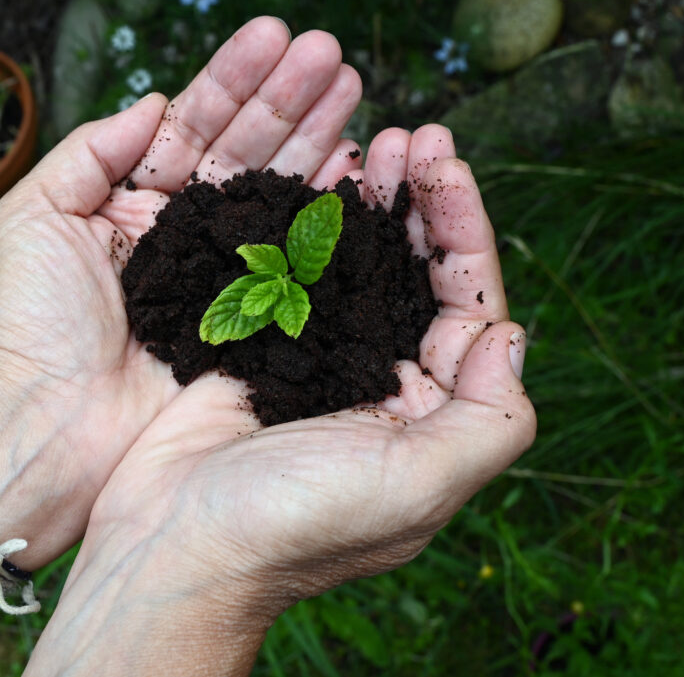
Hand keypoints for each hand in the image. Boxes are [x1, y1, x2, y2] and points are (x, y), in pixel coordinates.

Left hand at [0, 16, 363, 562]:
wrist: (50, 424)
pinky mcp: (251, 322)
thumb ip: (90, 150)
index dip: (235, 79)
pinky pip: (296, 259)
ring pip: (278, 193)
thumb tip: (154, 102)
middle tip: (333, 54)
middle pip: (247, 150)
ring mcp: (223, 276)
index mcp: (134, 200)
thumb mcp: (33, 216)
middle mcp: (186, 232)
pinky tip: (355, 167)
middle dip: (290, 99)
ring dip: (317, 138)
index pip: (194, 125)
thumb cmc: (28, 324)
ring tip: (353, 86)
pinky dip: (325, 213)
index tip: (277, 35)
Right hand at [25, 127, 536, 673]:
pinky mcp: (263, 349)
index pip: (468, 306)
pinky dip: (308, 226)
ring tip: (373, 144)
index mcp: (432, 416)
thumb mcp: (417, 486)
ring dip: (371, 204)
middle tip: (415, 137)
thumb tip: (509, 335)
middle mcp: (383, 386)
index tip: (446, 168)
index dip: (465, 232)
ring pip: (358, 266)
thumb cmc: (292, 526)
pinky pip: (296, 273)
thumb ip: (489, 419)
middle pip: (418, 276)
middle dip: (423, 203)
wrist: (173, 546)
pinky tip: (312, 184)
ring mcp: (320, 363)